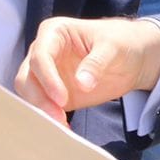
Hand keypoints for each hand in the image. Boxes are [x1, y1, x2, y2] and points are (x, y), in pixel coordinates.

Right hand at [15, 16, 159, 121]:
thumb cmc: (121, 42)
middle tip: (58, 117)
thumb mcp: (113, 47)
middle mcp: (44, 51)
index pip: (40, 56)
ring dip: (41, 111)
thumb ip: (96, 63)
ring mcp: (47, 74)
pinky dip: (49, 118)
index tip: (62, 99)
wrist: (132, 57)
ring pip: (29, 94)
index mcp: (54, 32)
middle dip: (39, 99)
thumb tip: (81, 83)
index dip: (48, 78)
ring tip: (62, 125)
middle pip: (26, 77)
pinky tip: (64, 127)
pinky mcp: (54, 93)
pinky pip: (43, 107)